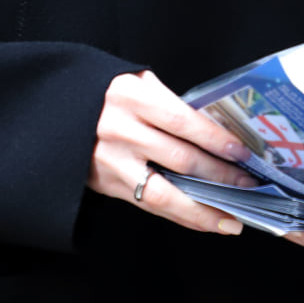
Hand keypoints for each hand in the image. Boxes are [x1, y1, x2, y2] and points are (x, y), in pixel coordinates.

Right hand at [89, 71, 253, 236]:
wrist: (54, 112)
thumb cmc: (106, 93)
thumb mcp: (134, 82)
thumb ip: (168, 101)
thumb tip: (212, 128)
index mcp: (132, 96)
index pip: (183, 121)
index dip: (215, 139)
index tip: (243, 153)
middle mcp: (121, 130)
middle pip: (180, 159)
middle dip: (220, 176)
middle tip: (249, 185)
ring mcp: (113, 161)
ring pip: (165, 193)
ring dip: (203, 209)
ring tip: (232, 219)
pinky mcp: (108, 185)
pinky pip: (150, 205)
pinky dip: (181, 215)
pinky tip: (205, 220)